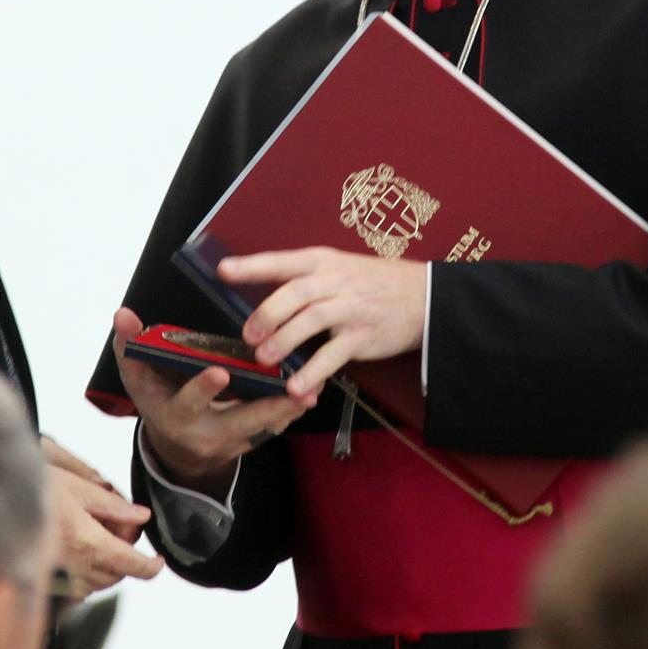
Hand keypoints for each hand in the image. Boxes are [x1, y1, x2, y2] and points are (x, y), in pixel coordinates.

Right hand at [43, 435, 163, 594]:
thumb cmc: (31, 488)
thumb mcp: (78, 488)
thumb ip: (113, 506)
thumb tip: (142, 516)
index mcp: (88, 541)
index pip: (132, 565)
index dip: (151, 567)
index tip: (158, 561)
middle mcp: (75, 564)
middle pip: (117, 575)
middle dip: (126, 558)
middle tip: (119, 530)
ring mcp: (58, 574)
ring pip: (98, 583)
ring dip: (107, 567)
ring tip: (97, 536)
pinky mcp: (45, 578)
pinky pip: (76, 587)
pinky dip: (87, 574)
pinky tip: (79, 552)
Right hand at [112, 308, 315, 488]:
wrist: (176, 447)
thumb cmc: (159, 401)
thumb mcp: (138, 378)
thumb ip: (131, 346)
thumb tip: (123, 315)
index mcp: (176, 416)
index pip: (188, 403)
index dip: (202, 388)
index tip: (220, 371)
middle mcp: (205, 434)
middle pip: (240, 422)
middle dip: (268, 407)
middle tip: (293, 388)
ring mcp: (232, 442)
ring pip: (265, 428)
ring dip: (290, 408)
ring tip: (315, 385)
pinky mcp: (251, 441)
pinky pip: (275, 428)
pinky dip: (293, 410)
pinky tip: (313, 390)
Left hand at [219, 248, 426, 397]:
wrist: (424, 296)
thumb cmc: (372, 282)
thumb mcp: (338, 267)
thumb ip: (302, 279)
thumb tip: (260, 298)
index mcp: (323, 261)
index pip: (283, 261)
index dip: (252, 265)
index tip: (223, 271)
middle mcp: (336, 281)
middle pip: (297, 292)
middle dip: (268, 313)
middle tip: (248, 336)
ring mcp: (351, 308)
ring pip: (313, 319)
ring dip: (285, 340)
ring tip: (264, 359)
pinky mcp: (364, 336)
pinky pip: (335, 355)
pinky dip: (314, 372)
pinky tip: (296, 387)